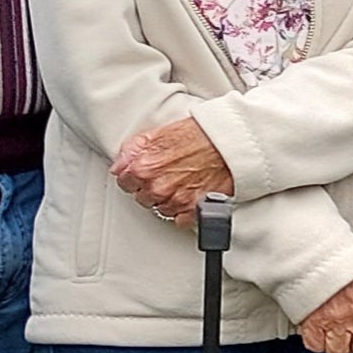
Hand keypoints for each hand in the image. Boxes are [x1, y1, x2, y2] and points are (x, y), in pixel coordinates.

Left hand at [111, 114, 238, 223]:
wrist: (232, 142)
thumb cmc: (201, 134)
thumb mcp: (158, 133)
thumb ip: (132, 150)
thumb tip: (120, 163)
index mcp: (144, 167)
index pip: (125, 182)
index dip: (135, 176)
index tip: (144, 174)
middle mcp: (158, 187)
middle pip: (143, 198)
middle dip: (151, 189)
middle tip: (166, 176)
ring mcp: (177, 200)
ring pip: (161, 209)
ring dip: (168, 200)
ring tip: (181, 185)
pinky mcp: (196, 209)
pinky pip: (181, 220)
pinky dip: (185, 212)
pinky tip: (190, 197)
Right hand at [296, 268, 352, 352]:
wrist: (317, 254)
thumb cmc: (345, 264)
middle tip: (352, 335)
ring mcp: (337, 321)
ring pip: (339, 351)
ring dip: (336, 344)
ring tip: (333, 333)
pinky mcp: (313, 323)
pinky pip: (316, 345)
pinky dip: (315, 341)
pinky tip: (318, 331)